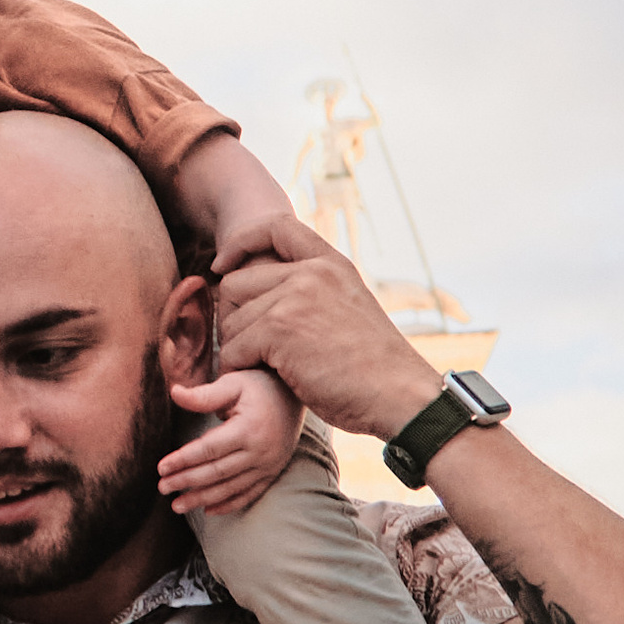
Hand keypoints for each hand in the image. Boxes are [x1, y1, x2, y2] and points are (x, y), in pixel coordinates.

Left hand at [155, 363, 302, 515]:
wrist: (294, 396)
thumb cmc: (259, 386)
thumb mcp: (233, 383)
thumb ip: (204, 394)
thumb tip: (174, 392)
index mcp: (247, 429)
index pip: (209, 449)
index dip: (183, 460)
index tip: (161, 468)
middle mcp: (260, 451)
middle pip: (217, 472)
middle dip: (187, 481)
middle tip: (162, 488)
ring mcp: (268, 465)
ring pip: (230, 488)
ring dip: (202, 499)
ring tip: (177, 505)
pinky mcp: (272, 472)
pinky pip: (250, 494)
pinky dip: (229, 504)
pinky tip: (208, 511)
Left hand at [212, 212, 438, 439]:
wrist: (399, 396)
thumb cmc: (373, 367)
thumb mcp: (348, 307)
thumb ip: (313, 291)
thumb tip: (263, 291)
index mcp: (331, 263)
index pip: (275, 226)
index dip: (241, 241)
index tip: (224, 265)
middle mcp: (312, 273)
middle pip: (236, 282)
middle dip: (233, 317)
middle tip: (247, 347)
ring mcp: (295, 298)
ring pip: (232, 320)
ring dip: (238, 349)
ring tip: (261, 367)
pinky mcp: (280, 329)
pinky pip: (234, 348)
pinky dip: (239, 368)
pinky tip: (259, 378)